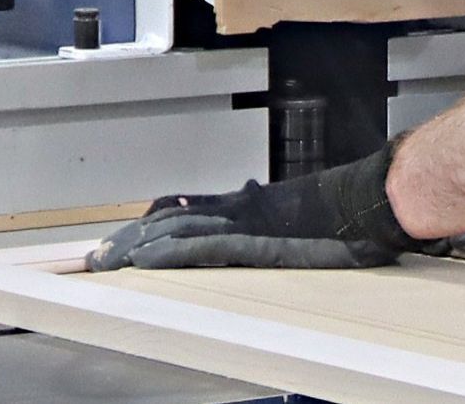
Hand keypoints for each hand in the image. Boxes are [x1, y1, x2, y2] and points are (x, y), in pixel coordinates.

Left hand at [87, 147, 464, 270]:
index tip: (124, 238)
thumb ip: (273, 214)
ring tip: (106, 262)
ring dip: (136, 247)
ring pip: (175, 230)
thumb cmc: (346, 211)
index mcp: (249, 205)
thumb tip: (250, 204)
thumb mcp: (302, 213)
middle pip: (169, 219)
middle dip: (129, 238)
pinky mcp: (251, 238)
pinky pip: (198, 245)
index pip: (185, 210)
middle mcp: (238, 209)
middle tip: (98, 255)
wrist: (366, 202)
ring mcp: (243, 222)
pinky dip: (166, 254)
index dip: (150, 224)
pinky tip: (143, 262)